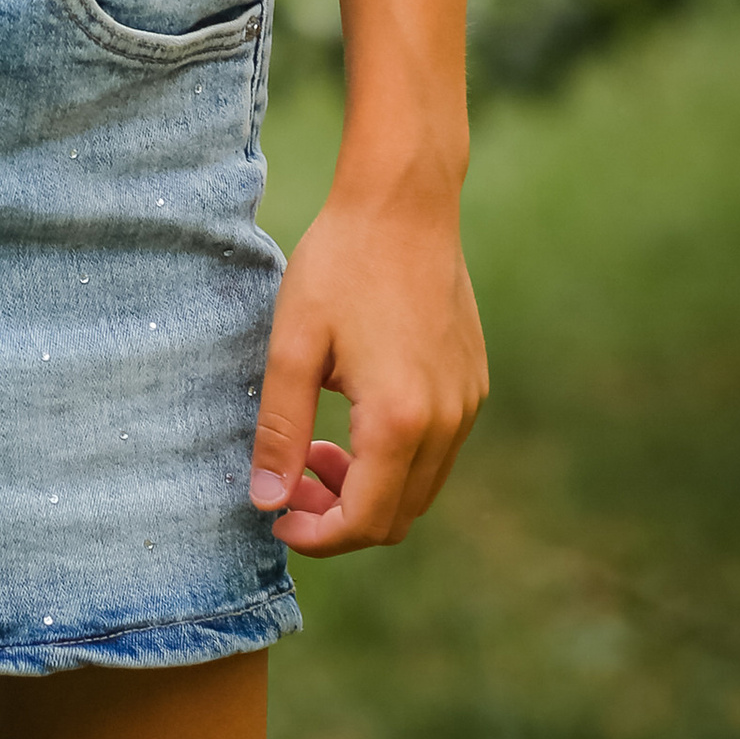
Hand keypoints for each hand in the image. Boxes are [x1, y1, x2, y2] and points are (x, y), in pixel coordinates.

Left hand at [247, 188, 487, 555]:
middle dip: (339, 517)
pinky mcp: (473, 383)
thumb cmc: (341, 264)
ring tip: (316, 445)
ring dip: (368, 489)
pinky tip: (353, 415)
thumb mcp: (293, 345)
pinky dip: (395, 458)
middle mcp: (446, 420)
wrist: (404, 202)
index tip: (276, 517)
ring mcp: (467, 403)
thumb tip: (266, 501)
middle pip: (397, 518)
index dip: (317, 536)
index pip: (365, 522)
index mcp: (399, 418)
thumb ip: (280, 430)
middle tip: (290, 480)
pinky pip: (437, 451)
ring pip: (420, 488)